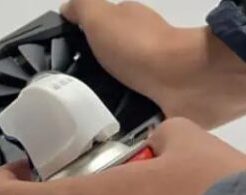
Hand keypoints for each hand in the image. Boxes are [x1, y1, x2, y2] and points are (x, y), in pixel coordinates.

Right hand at [60, 0, 245, 128]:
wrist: (187, 81)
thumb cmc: (140, 46)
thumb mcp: (101, 16)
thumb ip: (82, 8)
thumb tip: (66, 9)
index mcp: (131, 25)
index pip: (97, 35)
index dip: (78, 48)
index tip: (57, 69)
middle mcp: (144, 50)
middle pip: (107, 67)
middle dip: (89, 82)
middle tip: (67, 101)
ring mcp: (156, 80)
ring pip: (120, 94)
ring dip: (105, 105)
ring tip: (83, 123)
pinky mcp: (165, 107)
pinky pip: (137, 117)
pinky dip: (125, 123)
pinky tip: (109, 131)